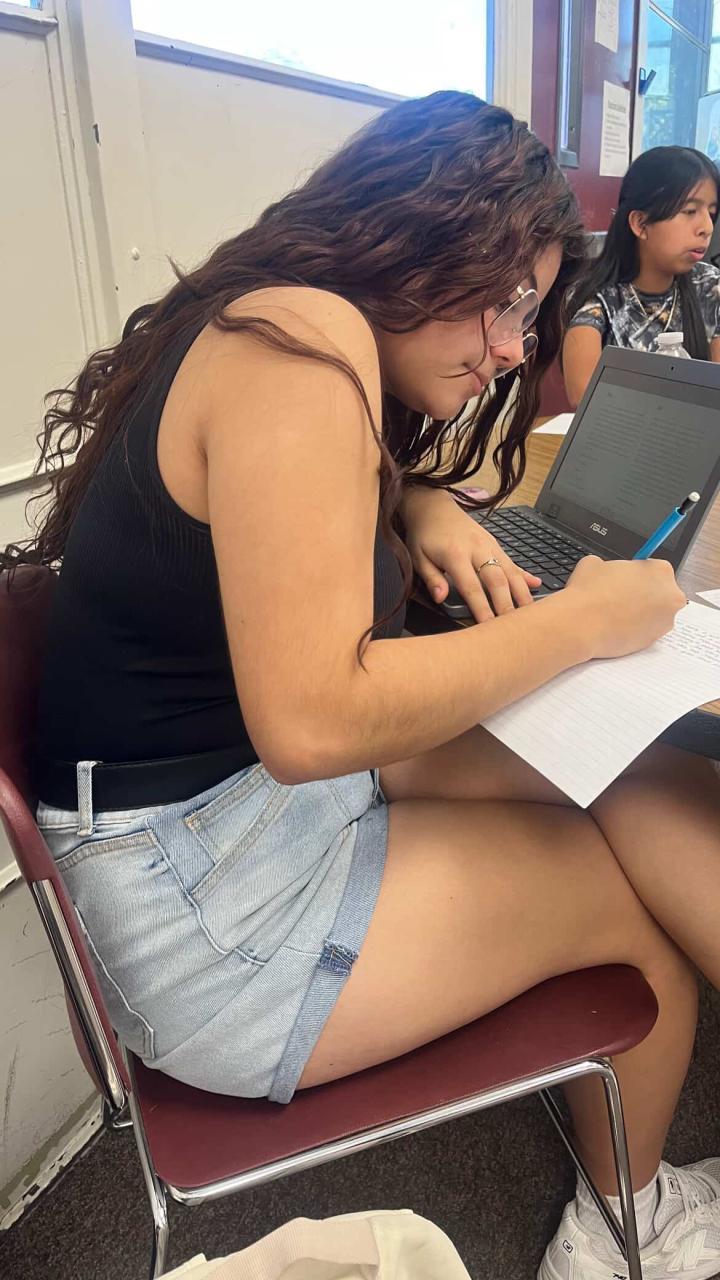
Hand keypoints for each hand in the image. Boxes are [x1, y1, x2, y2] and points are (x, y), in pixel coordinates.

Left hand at [401, 487, 540, 622]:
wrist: (433, 506)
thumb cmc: (425, 534)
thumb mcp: (418, 557)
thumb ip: (432, 578)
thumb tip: (440, 598)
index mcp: (455, 554)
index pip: (472, 587)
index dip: (482, 608)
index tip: (489, 626)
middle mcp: (477, 549)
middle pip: (497, 580)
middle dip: (507, 605)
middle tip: (515, 626)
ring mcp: (489, 545)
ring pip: (510, 571)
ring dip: (521, 593)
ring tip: (530, 613)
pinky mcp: (495, 543)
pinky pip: (512, 561)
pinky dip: (524, 575)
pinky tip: (536, 585)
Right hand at [563, 556, 686, 657]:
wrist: (581, 625)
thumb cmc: (589, 593)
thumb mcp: (595, 563)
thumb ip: (610, 566)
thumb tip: (606, 572)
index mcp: (661, 571)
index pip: (654, 569)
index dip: (637, 574)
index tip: (627, 580)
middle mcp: (671, 597)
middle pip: (660, 592)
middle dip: (644, 594)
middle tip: (621, 596)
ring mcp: (665, 622)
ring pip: (654, 614)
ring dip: (640, 613)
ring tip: (615, 612)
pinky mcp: (653, 642)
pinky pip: (646, 631)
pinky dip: (634, 629)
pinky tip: (616, 626)